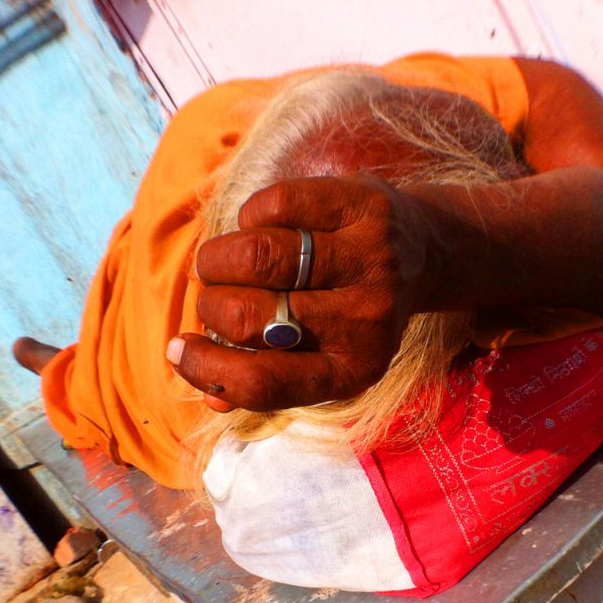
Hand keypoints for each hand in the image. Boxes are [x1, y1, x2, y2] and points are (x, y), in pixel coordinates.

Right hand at [166, 175, 431, 411]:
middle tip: (216, 296)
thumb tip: (210, 398)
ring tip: (221, 261)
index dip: (205, 369)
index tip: (179, 348)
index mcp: (349, 371)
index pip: (261, 383)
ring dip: (218, 258)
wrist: (424, 254)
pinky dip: (250, 215)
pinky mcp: (364, 206)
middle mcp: (364, 321)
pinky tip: (260, 225)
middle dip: (211, 305)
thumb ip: (269, 380)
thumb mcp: (325, 358)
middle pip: (248, 316)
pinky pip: (275, 205)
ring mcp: (368, 261)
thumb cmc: (350, 314)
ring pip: (256, 256)